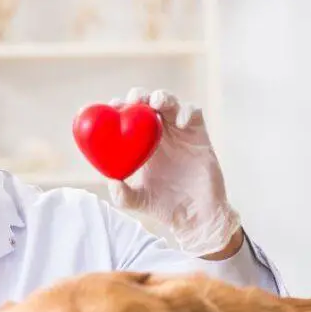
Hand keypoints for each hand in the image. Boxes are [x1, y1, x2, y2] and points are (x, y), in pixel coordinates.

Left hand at [106, 87, 241, 256]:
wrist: (195, 215)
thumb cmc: (165, 207)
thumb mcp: (138, 201)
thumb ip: (122, 194)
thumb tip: (111, 181)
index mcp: (141, 143)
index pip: (127, 117)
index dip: (119, 107)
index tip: (112, 106)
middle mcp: (159, 134)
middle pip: (147, 102)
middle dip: (139, 95)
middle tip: (133, 101)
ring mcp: (180, 132)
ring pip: (171, 102)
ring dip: (162, 97)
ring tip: (156, 104)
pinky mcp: (199, 135)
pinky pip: (195, 113)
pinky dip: (187, 112)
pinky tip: (179, 124)